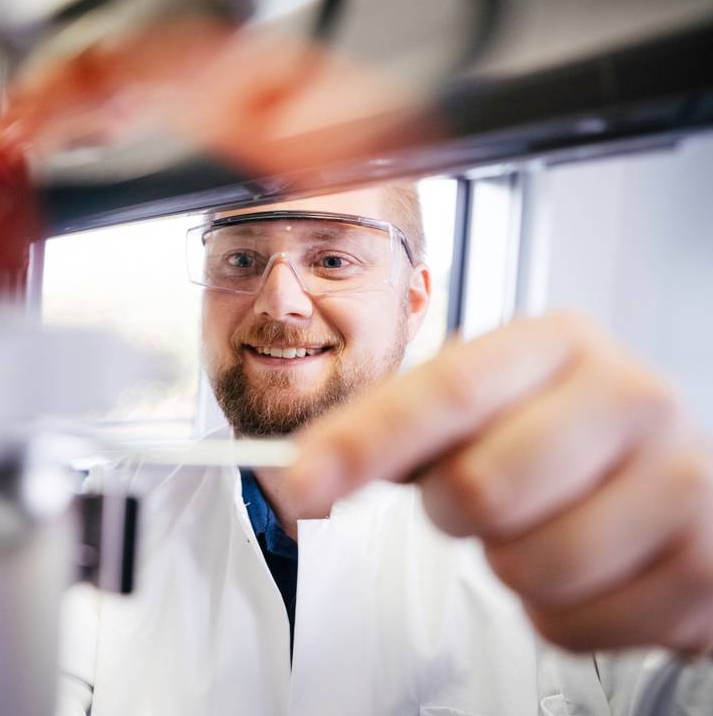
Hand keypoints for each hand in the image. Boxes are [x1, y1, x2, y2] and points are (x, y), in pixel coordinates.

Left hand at [289, 312, 712, 653]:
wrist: (684, 492)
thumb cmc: (567, 445)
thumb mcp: (493, 408)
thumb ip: (405, 427)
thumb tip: (305, 469)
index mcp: (559, 342)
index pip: (446, 391)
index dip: (361, 442)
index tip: (296, 482)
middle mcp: (630, 395)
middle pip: (477, 488)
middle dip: (452, 514)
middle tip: (478, 502)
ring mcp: (680, 478)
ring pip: (522, 565)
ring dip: (508, 569)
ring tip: (542, 533)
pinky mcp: (703, 565)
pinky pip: (570, 624)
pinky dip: (555, 615)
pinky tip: (587, 574)